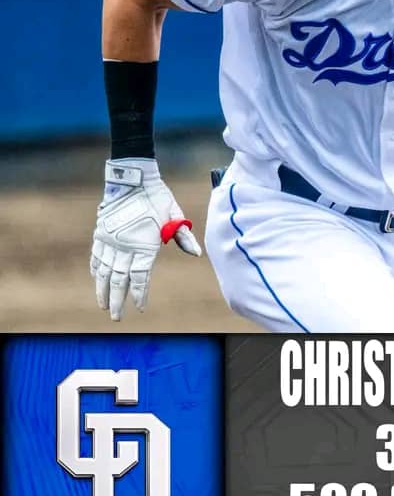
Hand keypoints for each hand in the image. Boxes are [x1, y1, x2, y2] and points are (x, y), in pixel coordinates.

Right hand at [90, 159, 201, 320]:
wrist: (133, 178)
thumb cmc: (157, 197)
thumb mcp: (174, 215)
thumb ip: (183, 237)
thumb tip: (197, 254)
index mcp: (143, 245)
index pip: (139, 277)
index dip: (139, 294)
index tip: (139, 307)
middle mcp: (124, 246)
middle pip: (118, 280)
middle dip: (117, 300)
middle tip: (116, 317)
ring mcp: (109, 240)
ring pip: (103, 271)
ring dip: (102, 289)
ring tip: (103, 304)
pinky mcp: (101, 233)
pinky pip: (96, 256)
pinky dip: (95, 270)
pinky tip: (96, 279)